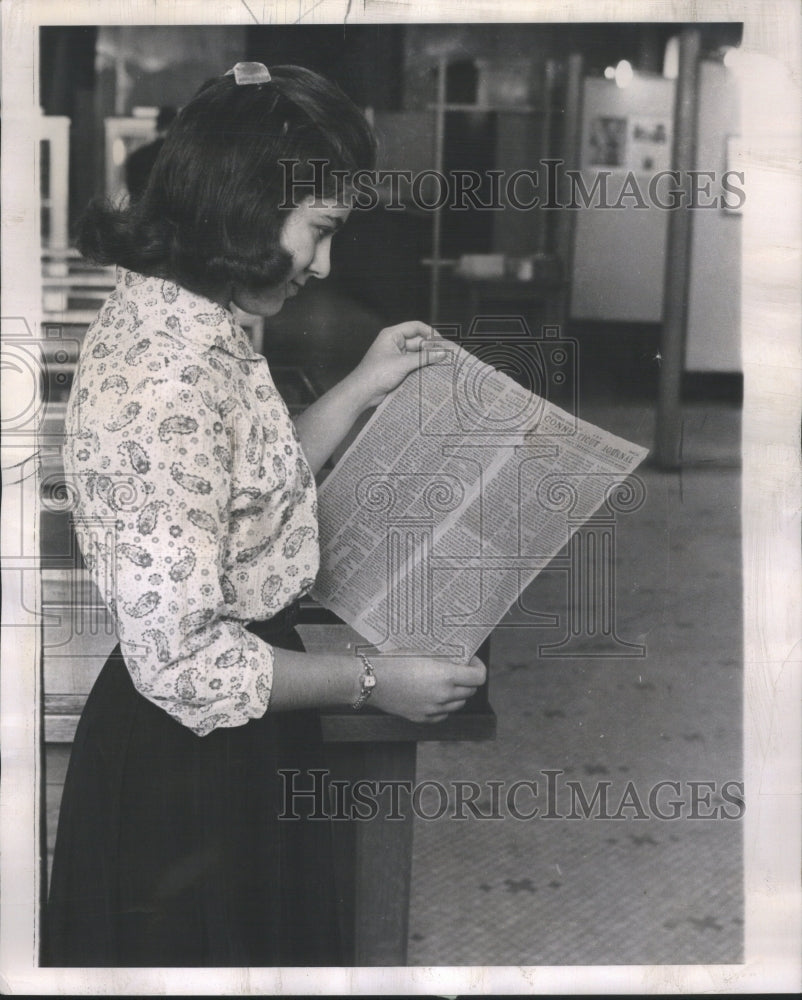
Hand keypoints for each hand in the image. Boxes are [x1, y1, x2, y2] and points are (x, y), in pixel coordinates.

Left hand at [351, 322, 448, 409]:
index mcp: (392, 335)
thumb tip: (442, 353)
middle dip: (431, 348)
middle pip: (418, 341)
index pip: (416, 327)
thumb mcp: (403, 364)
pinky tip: (433, 372)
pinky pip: (414, 364)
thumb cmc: (377, 374)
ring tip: (443, 364)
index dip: (430, 333)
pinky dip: (422, 367)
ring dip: (428, 358)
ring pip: (417, 354)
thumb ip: (424, 358)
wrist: (363, 392)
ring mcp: (396, 356)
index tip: (442, 342)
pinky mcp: (398, 368)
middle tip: (447, 355)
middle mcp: (395, 343)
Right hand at [370, 653, 485, 723]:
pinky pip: (443, 714)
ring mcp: (433, 709)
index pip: (478, 677)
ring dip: (458, 693)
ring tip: (447, 682)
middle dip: (469, 679)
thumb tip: (458, 660)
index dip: (479, 667)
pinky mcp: (423, 718)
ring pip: (458, 704)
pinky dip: (444, 706)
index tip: (473, 661)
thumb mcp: (423, 652)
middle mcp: (443, 695)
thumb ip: (444, 659)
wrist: (371, 680)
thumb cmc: (394, 662)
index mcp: (445, 676)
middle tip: (461, 670)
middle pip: (470, 691)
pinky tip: (436, 695)